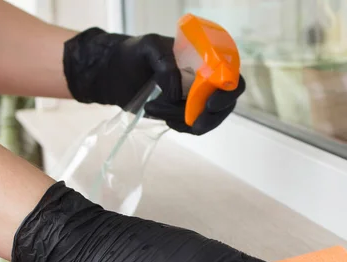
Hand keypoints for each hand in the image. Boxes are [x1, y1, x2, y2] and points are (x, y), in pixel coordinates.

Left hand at [63, 28, 244, 134]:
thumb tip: (177, 93)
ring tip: (153, 107)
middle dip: (210, 117)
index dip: (227, 92)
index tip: (209, 104)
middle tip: (193, 125)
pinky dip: (179, 126)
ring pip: (205, 119)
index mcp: (205, 59)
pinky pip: (192, 127)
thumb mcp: (149, 48)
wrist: (115, 73)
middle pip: (224, 105)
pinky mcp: (184, 114)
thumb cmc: (135, 54)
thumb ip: (165, 65)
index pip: (230, 76)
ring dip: (183, 120)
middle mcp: (206, 80)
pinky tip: (161, 117)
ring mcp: (196, 100)